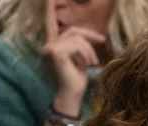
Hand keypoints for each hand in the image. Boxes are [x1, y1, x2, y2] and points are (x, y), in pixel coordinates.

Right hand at [41, 0, 105, 115]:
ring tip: (91, 63)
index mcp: (54, 44)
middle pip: (74, 32)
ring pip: (77, 39)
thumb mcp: (81, 58)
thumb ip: (81, 45)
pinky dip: (85, 55)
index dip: (56, 14)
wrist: (72, 94)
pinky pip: (76, 46)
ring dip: (89, 51)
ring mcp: (50, 48)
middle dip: (89, 40)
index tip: (56, 5)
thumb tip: (92, 36)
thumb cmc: (77, 78)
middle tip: (98, 52)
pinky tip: (85, 65)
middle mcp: (49, 44)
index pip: (58, 25)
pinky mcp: (56, 53)